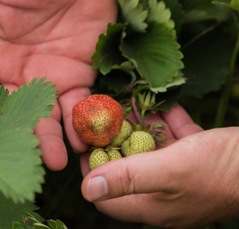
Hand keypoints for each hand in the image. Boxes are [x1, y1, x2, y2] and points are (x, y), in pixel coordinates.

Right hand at [0, 0, 116, 169]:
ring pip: (45, 118)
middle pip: (11, 114)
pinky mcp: (77, 77)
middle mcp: (16, 73)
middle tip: (28, 157)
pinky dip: (79, 124)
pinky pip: (77, 108)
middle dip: (19, 137)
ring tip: (56, 159)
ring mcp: (47, 78)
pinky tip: (82, 138)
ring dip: (50, 140)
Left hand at [80, 105, 238, 227]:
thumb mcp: (169, 171)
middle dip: (115, 140)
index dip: (92, 170)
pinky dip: (167, 123)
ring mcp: (182, 177)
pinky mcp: (199, 159)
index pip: (107, 195)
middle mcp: (163, 193)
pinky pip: (175, 140)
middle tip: (105, 115)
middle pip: (127, 166)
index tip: (86, 142)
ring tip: (128, 102)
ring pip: (151, 149)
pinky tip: (162, 105)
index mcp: (152, 205)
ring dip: (140, 126)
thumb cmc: (220, 171)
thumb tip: (86, 189)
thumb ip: (127, 178)